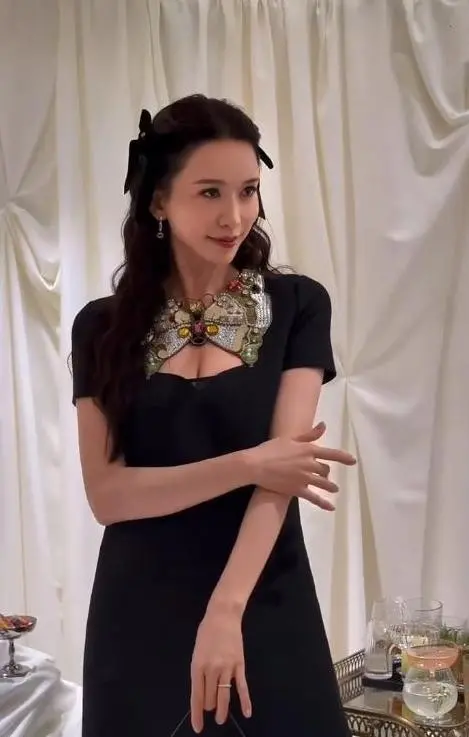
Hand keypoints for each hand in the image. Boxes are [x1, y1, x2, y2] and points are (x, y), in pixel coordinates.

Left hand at [190, 606, 250, 733]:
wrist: (223, 615)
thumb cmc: (207, 631)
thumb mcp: (197, 651)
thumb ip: (199, 670)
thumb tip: (202, 690)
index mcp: (197, 665)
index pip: (196, 696)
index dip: (197, 714)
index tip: (198, 728)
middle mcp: (212, 669)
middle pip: (210, 697)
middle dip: (209, 706)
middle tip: (210, 708)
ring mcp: (227, 667)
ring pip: (224, 695)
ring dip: (222, 710)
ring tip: (220, 719)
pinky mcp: (239, 664)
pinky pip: (242, 686)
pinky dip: (245, 701)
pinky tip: (247, 712)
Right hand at [246, 422, 355, 509]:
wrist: (256, 465)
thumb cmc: (270, 449)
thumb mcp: (290, 438)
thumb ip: (309, 434)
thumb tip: (324, 425)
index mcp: (308, 450)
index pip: (331, 453)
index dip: (344, 458)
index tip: (353, 461)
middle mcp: (310, 464)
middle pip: (325, 469)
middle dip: (326, 472)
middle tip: (325, 474)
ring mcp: (305, 478)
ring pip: (323, 483)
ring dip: (330, 486)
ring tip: (335, 489)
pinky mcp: (298, 490)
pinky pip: (315, 498)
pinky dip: (324, 503)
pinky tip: (332, 507)